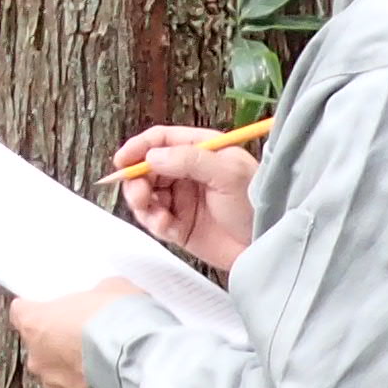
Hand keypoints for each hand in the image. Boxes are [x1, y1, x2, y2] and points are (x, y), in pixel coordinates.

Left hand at [10, 276, 143, 387]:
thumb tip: (99, 302)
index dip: (35, 310)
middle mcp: (38, 359)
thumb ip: (93, 296)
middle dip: (60, 342)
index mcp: (36, 324)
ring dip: (75, 369)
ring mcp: (55, 387)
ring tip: (105, 361)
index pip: (20, 313)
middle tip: (88, 335)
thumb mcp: (110, 288)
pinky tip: (113, 380)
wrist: (143, 361)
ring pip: (59, 376)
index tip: (46, 309)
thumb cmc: (121, 319)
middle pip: (40, 347)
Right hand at [108, 125, 263, 273]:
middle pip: (147, 168)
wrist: (265, 248)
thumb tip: (151, 156)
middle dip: (137, 181)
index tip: (122, 160)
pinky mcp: (179, 225)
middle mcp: (188, 172)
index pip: (162, 139)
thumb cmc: (256, 205)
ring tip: (155, 214)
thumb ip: (189, 160)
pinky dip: (154, 222)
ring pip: (145, 194)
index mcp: (202, 150)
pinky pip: (153, 219)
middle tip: (139, 195)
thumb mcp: (228, 174)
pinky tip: (167, 227)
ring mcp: (182, 199)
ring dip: (142, 203)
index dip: (139, 147)